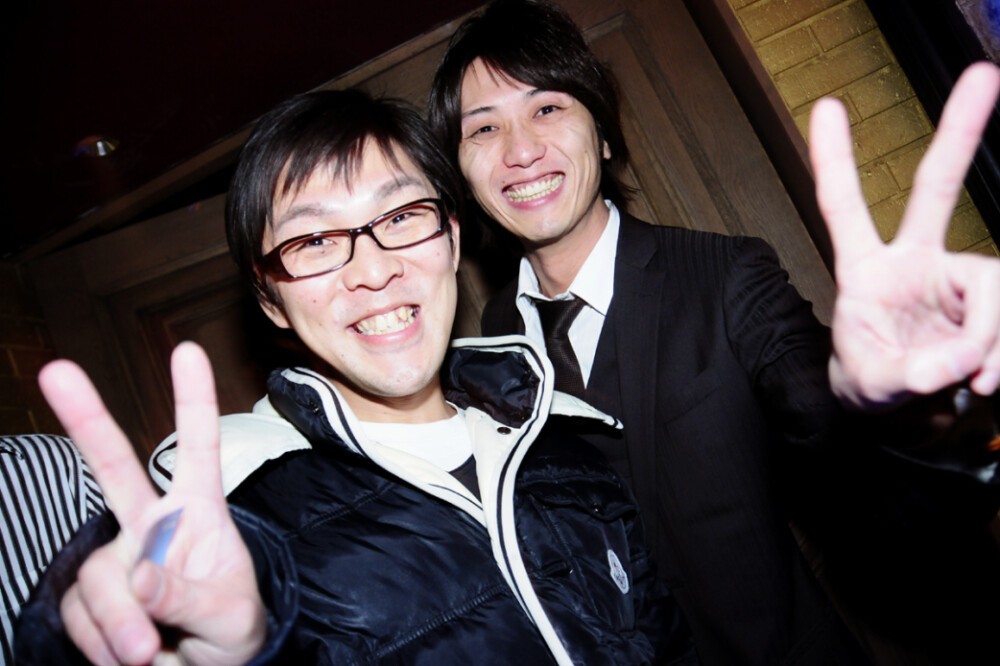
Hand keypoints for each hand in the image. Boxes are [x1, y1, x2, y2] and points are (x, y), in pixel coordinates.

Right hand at [38, 342, 264, 664]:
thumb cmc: (231, 628)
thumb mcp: (229, 616)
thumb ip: (186, 596)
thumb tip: (137, 578)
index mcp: (200, 512)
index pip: (198, 450)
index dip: (193, 401)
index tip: (187, 350)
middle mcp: (153, 524)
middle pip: (114, 468)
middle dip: (87, 420)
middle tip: (57, 371)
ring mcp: (117, 557)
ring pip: (99, 578)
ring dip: (119, 624)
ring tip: (148, 651)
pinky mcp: (89, 595)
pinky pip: (80, 615)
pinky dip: (102, 644)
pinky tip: (131, 654)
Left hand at [810, 62, 999, 408]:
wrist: (898, 407)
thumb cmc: (869, 381)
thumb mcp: (873, 384)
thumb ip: (912, 373)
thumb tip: (963, 357)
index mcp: (866, 271)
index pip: (843, 208)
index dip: (834, 160)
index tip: (828, 109)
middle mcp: (912, 260)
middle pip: (936, 188)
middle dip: (961, 131)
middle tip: (983, 74)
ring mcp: (953, 274)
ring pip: (995, 285)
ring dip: (994, 338)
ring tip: (975, 377)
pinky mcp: (984, 299)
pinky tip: (986, 376)